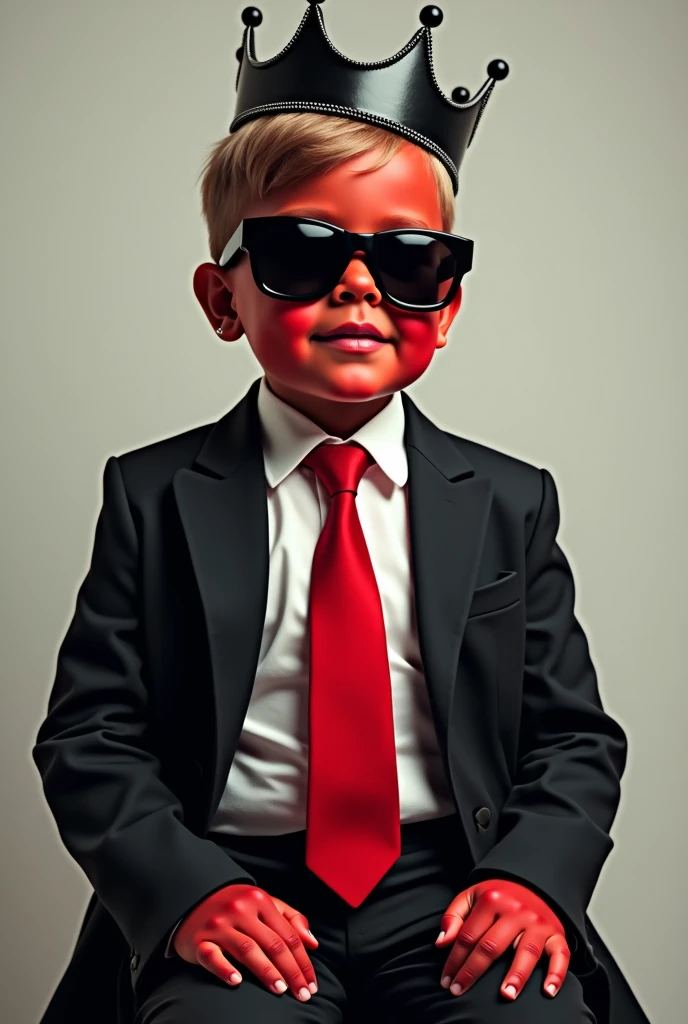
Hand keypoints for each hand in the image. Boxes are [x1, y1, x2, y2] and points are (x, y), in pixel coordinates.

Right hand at [173, 883, 318, 1001]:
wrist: (193, 898)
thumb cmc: (237, 906)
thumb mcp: (264, 904)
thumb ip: (291, 919)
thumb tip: (312, 943)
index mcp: (260, 900)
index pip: (288, 935)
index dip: (303, 962)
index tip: (311, 984)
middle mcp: (240, 910)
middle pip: (272, 944)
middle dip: (291, 972)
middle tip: (302, 994)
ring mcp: (219, 925)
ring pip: (248, 949)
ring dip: (267, 972)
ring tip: (280, 990)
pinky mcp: (199, 940)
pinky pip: (212, 956)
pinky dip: (224, 969)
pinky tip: (237, 981)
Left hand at [435, 878, 569, 1000]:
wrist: (532, 883)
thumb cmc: (498, 896)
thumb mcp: (471, 896)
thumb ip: (453, 917)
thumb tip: (442, 943)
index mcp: (491, 900)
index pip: (468, 935)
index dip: (455, 960)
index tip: (447, 980)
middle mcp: (516, 911)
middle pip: (492, 946)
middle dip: (474, 971)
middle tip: (461, 991)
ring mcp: (538, 922)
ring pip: (526, 951)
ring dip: (516, 975)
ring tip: (506, 994)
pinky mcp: (556, 933)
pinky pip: (560, 954)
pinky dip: (556, 974)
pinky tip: (548, 991)